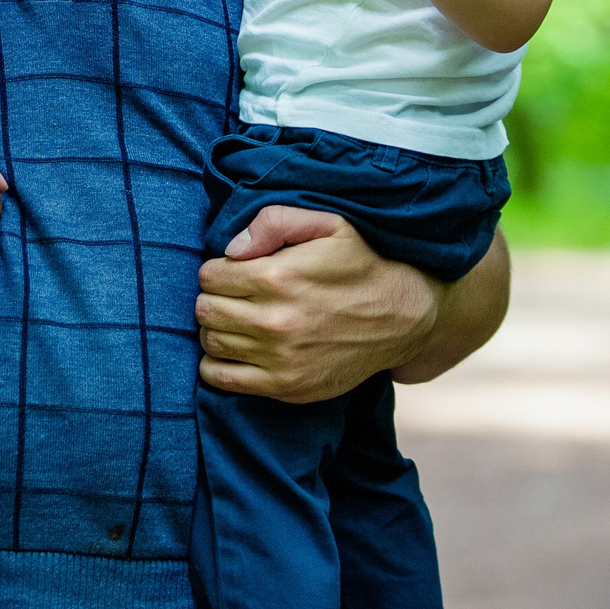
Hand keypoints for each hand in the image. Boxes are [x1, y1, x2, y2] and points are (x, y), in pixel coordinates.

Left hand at [194, 205, 441, 402]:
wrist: (403, 318)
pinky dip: (215, 364)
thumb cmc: (361, 265)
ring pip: (211, 342)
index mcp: (278, 278)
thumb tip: (230, 249)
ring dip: (216, 328)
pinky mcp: (286, 387)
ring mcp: (280, 359)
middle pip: (206, 309)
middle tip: (234, 296)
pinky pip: (222, 378)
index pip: (209, 275)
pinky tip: (234, 349)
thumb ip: (274, 222)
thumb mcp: (328, 225)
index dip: (217, 270)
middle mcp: (275, 321)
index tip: (234, 272)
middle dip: (213, 298)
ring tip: (237, 319)